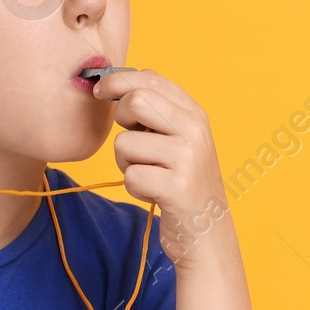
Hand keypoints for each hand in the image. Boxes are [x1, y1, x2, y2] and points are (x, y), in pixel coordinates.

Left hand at [91, 69, 231, 267]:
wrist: (208, 232)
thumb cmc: (184, 183)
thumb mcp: (181, 139)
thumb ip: (159, 109)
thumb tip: (124, 76)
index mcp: (195, 115)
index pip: (151, 79)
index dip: (119, 80)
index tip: (101, 90)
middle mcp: (195, 131)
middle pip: (136, 102)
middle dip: (122, 122)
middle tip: (133, 142)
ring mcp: (188, 159)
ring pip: (125, 144)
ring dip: (126, 164)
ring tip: (149, 174)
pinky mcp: (177, 188)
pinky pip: (130, 176)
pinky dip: (134, 188)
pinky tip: (153, 193)